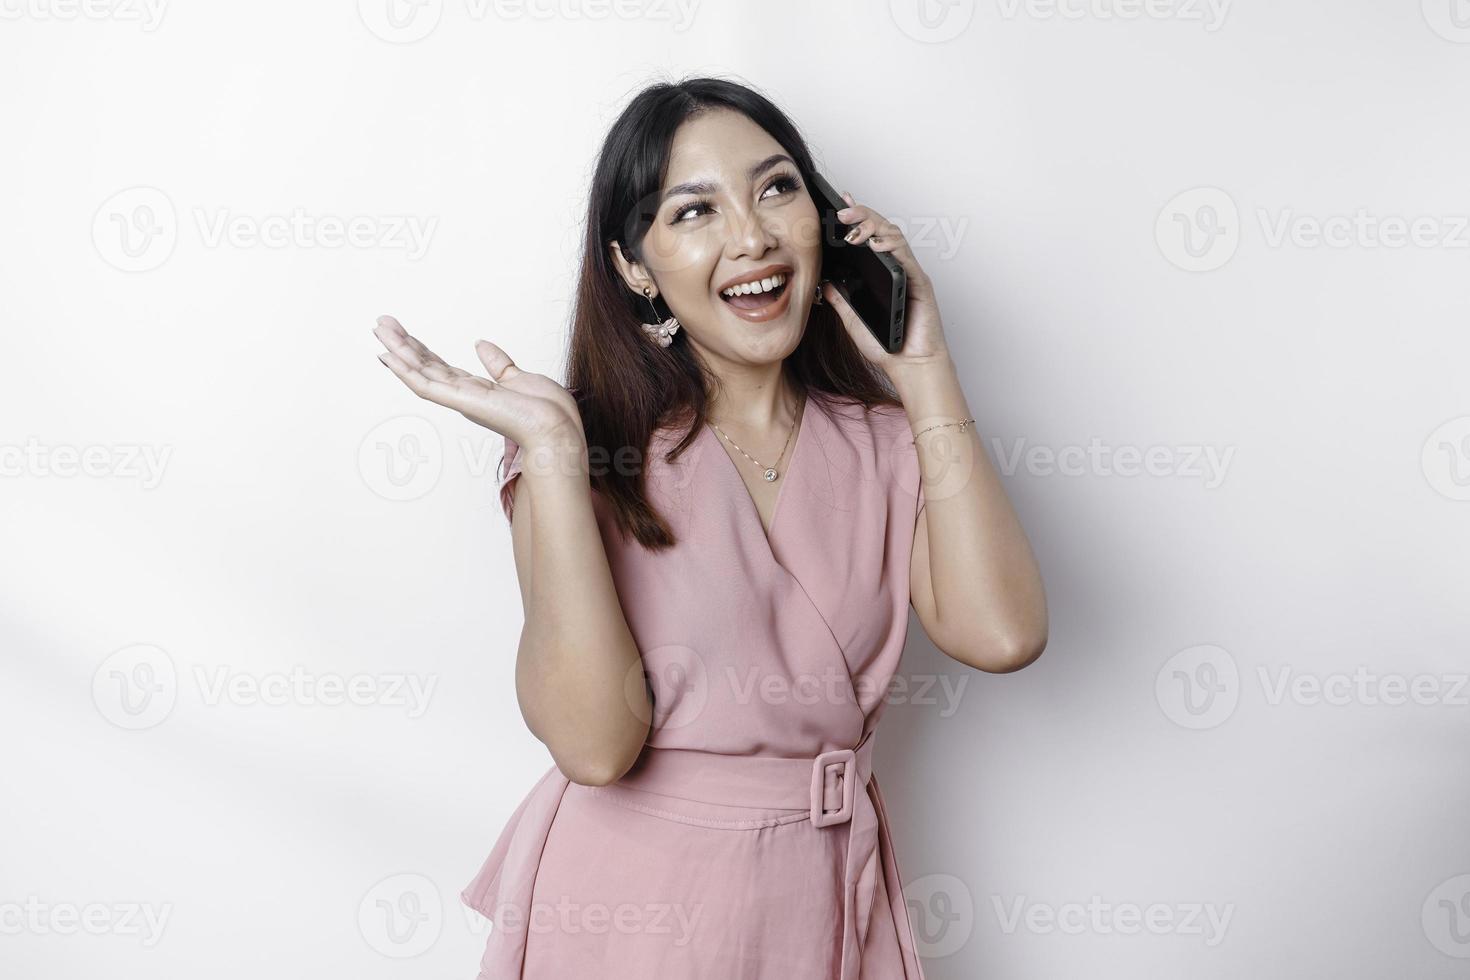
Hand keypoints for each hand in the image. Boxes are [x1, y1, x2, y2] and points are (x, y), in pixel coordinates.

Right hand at [372, 314, 582, 448]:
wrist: (556, 429)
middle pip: (424, 365)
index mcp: (476, 390)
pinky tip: (388, 356)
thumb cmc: (546, 411)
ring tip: (379, 329)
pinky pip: (426, 386)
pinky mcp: (461, 402)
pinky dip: (406, 371)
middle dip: (402, 344)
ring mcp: (460, 399)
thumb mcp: (519, 378)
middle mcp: (464, 394)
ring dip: (397, 350)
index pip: (439, 367)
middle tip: (380, 323)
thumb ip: (498, 363)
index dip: (419, 350)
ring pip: (419, 372)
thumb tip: (481, 344)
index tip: (401, 333)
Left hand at [822, 191, 951, 378]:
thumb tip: (824, 282)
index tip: (839, 204)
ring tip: (853, 228)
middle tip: (842, 211)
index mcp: (881, 272)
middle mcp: (896, 267)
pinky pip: (906, 257)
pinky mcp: (919, 282)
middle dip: (862, 215)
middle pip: (881, 229)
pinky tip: (876, 245)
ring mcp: (908, 273)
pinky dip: (892, 247)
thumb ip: (841, 299)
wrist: (908, 365)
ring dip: (874, 227)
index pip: (868, 237)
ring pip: (894, 236)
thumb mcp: (852, 319)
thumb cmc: (887, 345)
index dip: (856, 218)